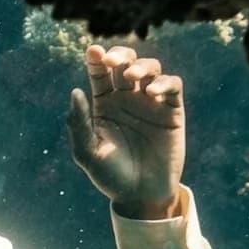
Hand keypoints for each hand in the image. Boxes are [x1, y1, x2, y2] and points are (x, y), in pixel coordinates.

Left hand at [66, 43, 185, 215]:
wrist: (141, 196)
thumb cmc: (110, 176)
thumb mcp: (88, 153)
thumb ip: (79, 124)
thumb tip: (75, 91)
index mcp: (104, 103)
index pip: (100, 72)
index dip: (96, 58)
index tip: (93, 52)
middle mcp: (127, 98)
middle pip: (126, 63)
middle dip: (120, 55)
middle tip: (111, 61)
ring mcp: (151, 103)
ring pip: (150, 68)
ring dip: (141, 66)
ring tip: (131, 78)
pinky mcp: (172, 111)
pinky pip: (173, 85)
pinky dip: (165, 82)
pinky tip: (152, 92)